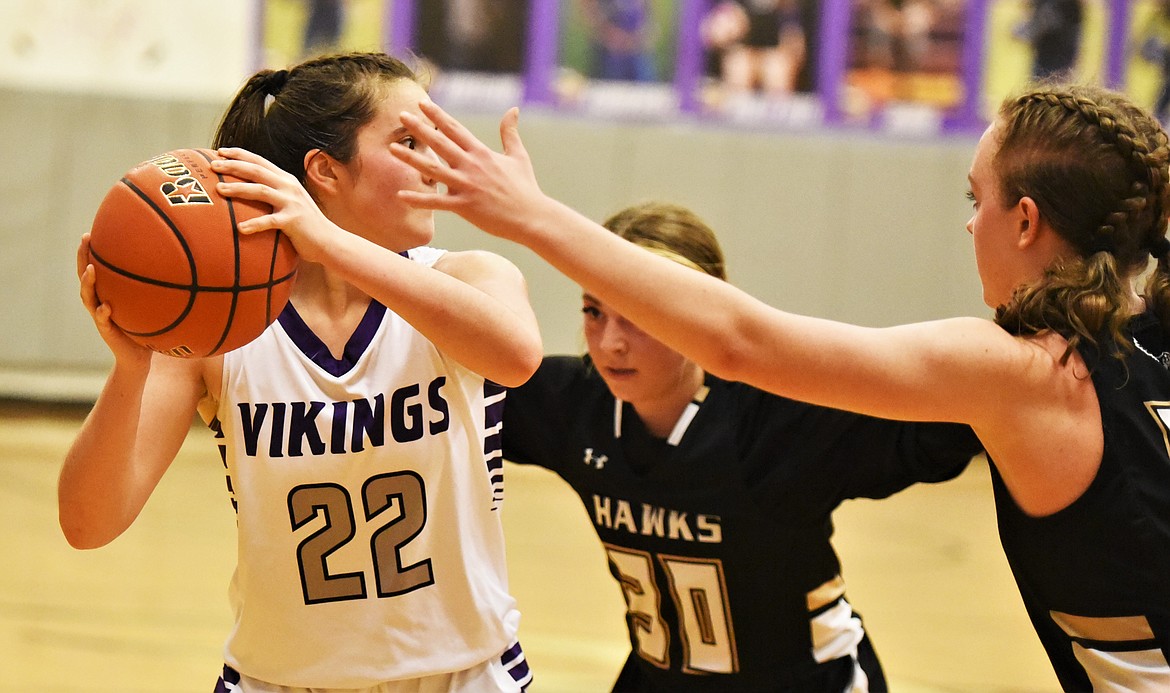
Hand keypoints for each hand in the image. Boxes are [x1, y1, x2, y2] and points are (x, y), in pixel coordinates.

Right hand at [76, 234, 151, 364]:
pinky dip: (103, 314)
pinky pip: (103, 321)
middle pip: (86, 277)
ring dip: (88, 283)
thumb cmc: (146, 329)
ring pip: (88, 297)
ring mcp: (100, 317)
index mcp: (108, 294)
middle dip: (83, 257)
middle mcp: (100, 302)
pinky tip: (106, 307)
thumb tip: (180, 266)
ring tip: (91, 270)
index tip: (91, 232)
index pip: (97, 268)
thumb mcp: (150, 305)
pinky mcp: (107, 332)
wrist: (138, 358)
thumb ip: (156, 289)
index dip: (91, 252)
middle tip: (85, 239)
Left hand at [211, 147, 336, 263]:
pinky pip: (270, 221)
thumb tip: (247, 193)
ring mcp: (292, 203)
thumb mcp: (290, 203)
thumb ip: (273, 194)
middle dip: (233, 166)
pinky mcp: (293, 220)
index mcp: (286, 180)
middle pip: (257, 170)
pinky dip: (254, 224)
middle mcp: (289, 187)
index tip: (220, 152)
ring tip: (219, 189)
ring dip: (238, 188)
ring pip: (260, 190)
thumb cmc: (305, 225)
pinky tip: (240, 228)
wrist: (329, 241)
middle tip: (212, 166)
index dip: (239, 154)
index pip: (260, 161)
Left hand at [392, 102, 552, 242]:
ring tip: (391, 148)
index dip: (437, 115)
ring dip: (411, 158)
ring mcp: (467, 186)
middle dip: (419, 128)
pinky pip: (437, 202)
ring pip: (433, 170)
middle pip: (440, 143)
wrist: (532, 216)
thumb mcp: (518, 156)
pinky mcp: (465, 206)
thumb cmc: (525, 188)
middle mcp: (471, 166)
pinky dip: (419, 199)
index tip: (421, 103)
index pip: (455, 129)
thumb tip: (513, 109)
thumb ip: (510, 133)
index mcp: (482, 153)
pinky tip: (401, 195)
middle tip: (401, 115)